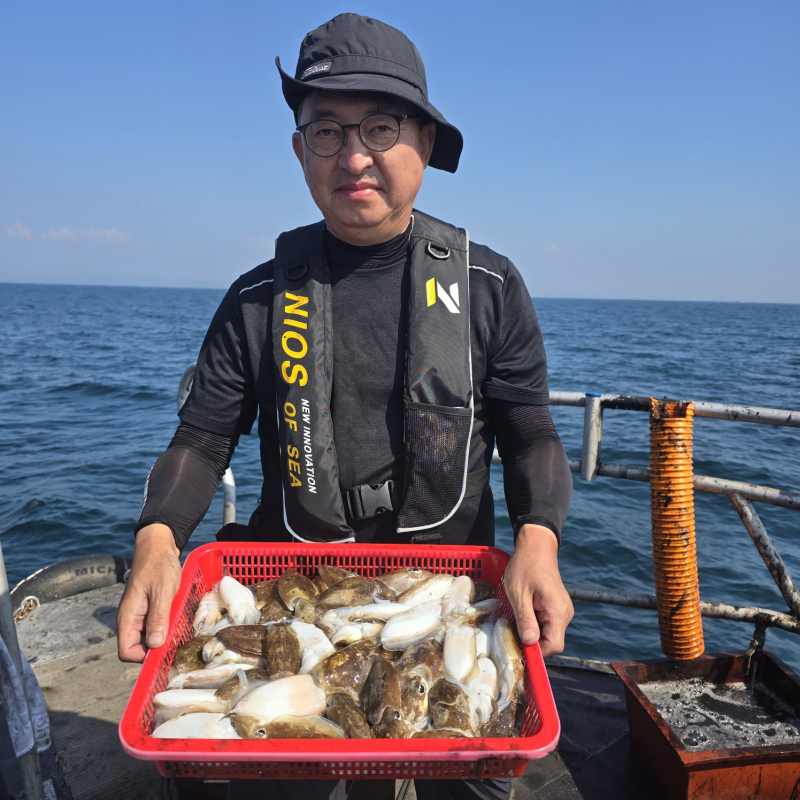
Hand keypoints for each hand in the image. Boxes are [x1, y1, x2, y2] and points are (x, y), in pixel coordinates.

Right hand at [117, 524, 181, 662]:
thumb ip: (158, 617)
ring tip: (180, 632)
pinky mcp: (149, 610)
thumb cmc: (158, 565)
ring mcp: (139, 615)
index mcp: (128, 618)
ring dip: (163, 639)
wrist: (158, 546)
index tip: (165, 652)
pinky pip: (155, 627)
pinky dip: (165, 628)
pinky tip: (179, 622)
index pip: (126, 652)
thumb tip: (155, 645)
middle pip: (138, 648)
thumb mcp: (162, 591)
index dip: (144, 657)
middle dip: (156, 650)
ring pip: (148, 639)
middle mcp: (130, 620)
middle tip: (178, 643)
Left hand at [503, 523, 573, 656]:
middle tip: (512, 629)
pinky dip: (534, 623)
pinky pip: (547, 624)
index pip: (554, 645)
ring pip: (548, 633)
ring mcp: (563, 610)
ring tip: (516, 616)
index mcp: (558, 610)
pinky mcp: (557, 607)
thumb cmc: (525, 566)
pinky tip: (523, 611)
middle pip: (551, 641)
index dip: (537, 651)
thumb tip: (530, 643)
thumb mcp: (519, 594)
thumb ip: (526, 619)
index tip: (518, 644)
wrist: (536, 546)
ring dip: (532, 631)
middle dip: (532, 641)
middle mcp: (565, 613)